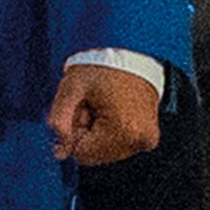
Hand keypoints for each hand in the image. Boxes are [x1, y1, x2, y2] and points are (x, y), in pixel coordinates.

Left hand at [48, 60, 164, 167]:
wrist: (133, 54)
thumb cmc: (102, 67)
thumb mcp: (71, 87)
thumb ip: (59, 119)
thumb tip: (60, 152)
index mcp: (123, 131)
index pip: (82, 154)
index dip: (75, 132)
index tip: (83, 108)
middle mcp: (140, 141)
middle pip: (95, 155)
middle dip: (87, 133)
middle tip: (92, 105)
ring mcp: (147, 141)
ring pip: (107, 152)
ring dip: (99, 133)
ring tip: (104, 105)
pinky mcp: (150, 138)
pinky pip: (120, 146)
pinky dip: (112, 132)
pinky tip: (113, 110)